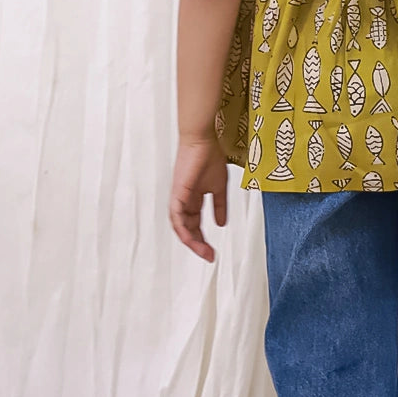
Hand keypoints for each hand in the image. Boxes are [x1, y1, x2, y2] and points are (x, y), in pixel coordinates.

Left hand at [169, 134, 228, 260]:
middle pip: (187, 229)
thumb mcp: (218, 187)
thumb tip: (221, 223)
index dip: (202, 240)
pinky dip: (182, 228)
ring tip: (204, 252)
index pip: (194, 225)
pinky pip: (176, 215)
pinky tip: (190, 238)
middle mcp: (182, 201)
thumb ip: (219, 206)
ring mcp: (178, 197)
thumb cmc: (209, 157)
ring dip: (191, 241)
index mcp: (192, 200)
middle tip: (209, 257)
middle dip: (198, 245)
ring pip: (180, 226)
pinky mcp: (178, 192)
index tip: (212, 252)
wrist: (202, 139)